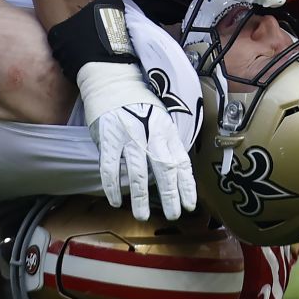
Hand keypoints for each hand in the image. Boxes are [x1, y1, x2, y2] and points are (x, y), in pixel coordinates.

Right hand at [77, 62, 196, 221]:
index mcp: (167, 132)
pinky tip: (116, 200)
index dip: (187, 185)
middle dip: (170, 195)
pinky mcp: (108, 140)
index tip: (190, 205)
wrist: (114, 83)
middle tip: (172, 215)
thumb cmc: (140, 106)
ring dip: (140, 198)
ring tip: (141, 215)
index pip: (181, 162)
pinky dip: (113, 187)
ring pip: (137, 174)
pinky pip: (110, 169)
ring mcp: (129, 137)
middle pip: (164, 169)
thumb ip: (167, 145)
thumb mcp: (161, 120)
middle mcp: (150, 135)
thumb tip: (176, 175)